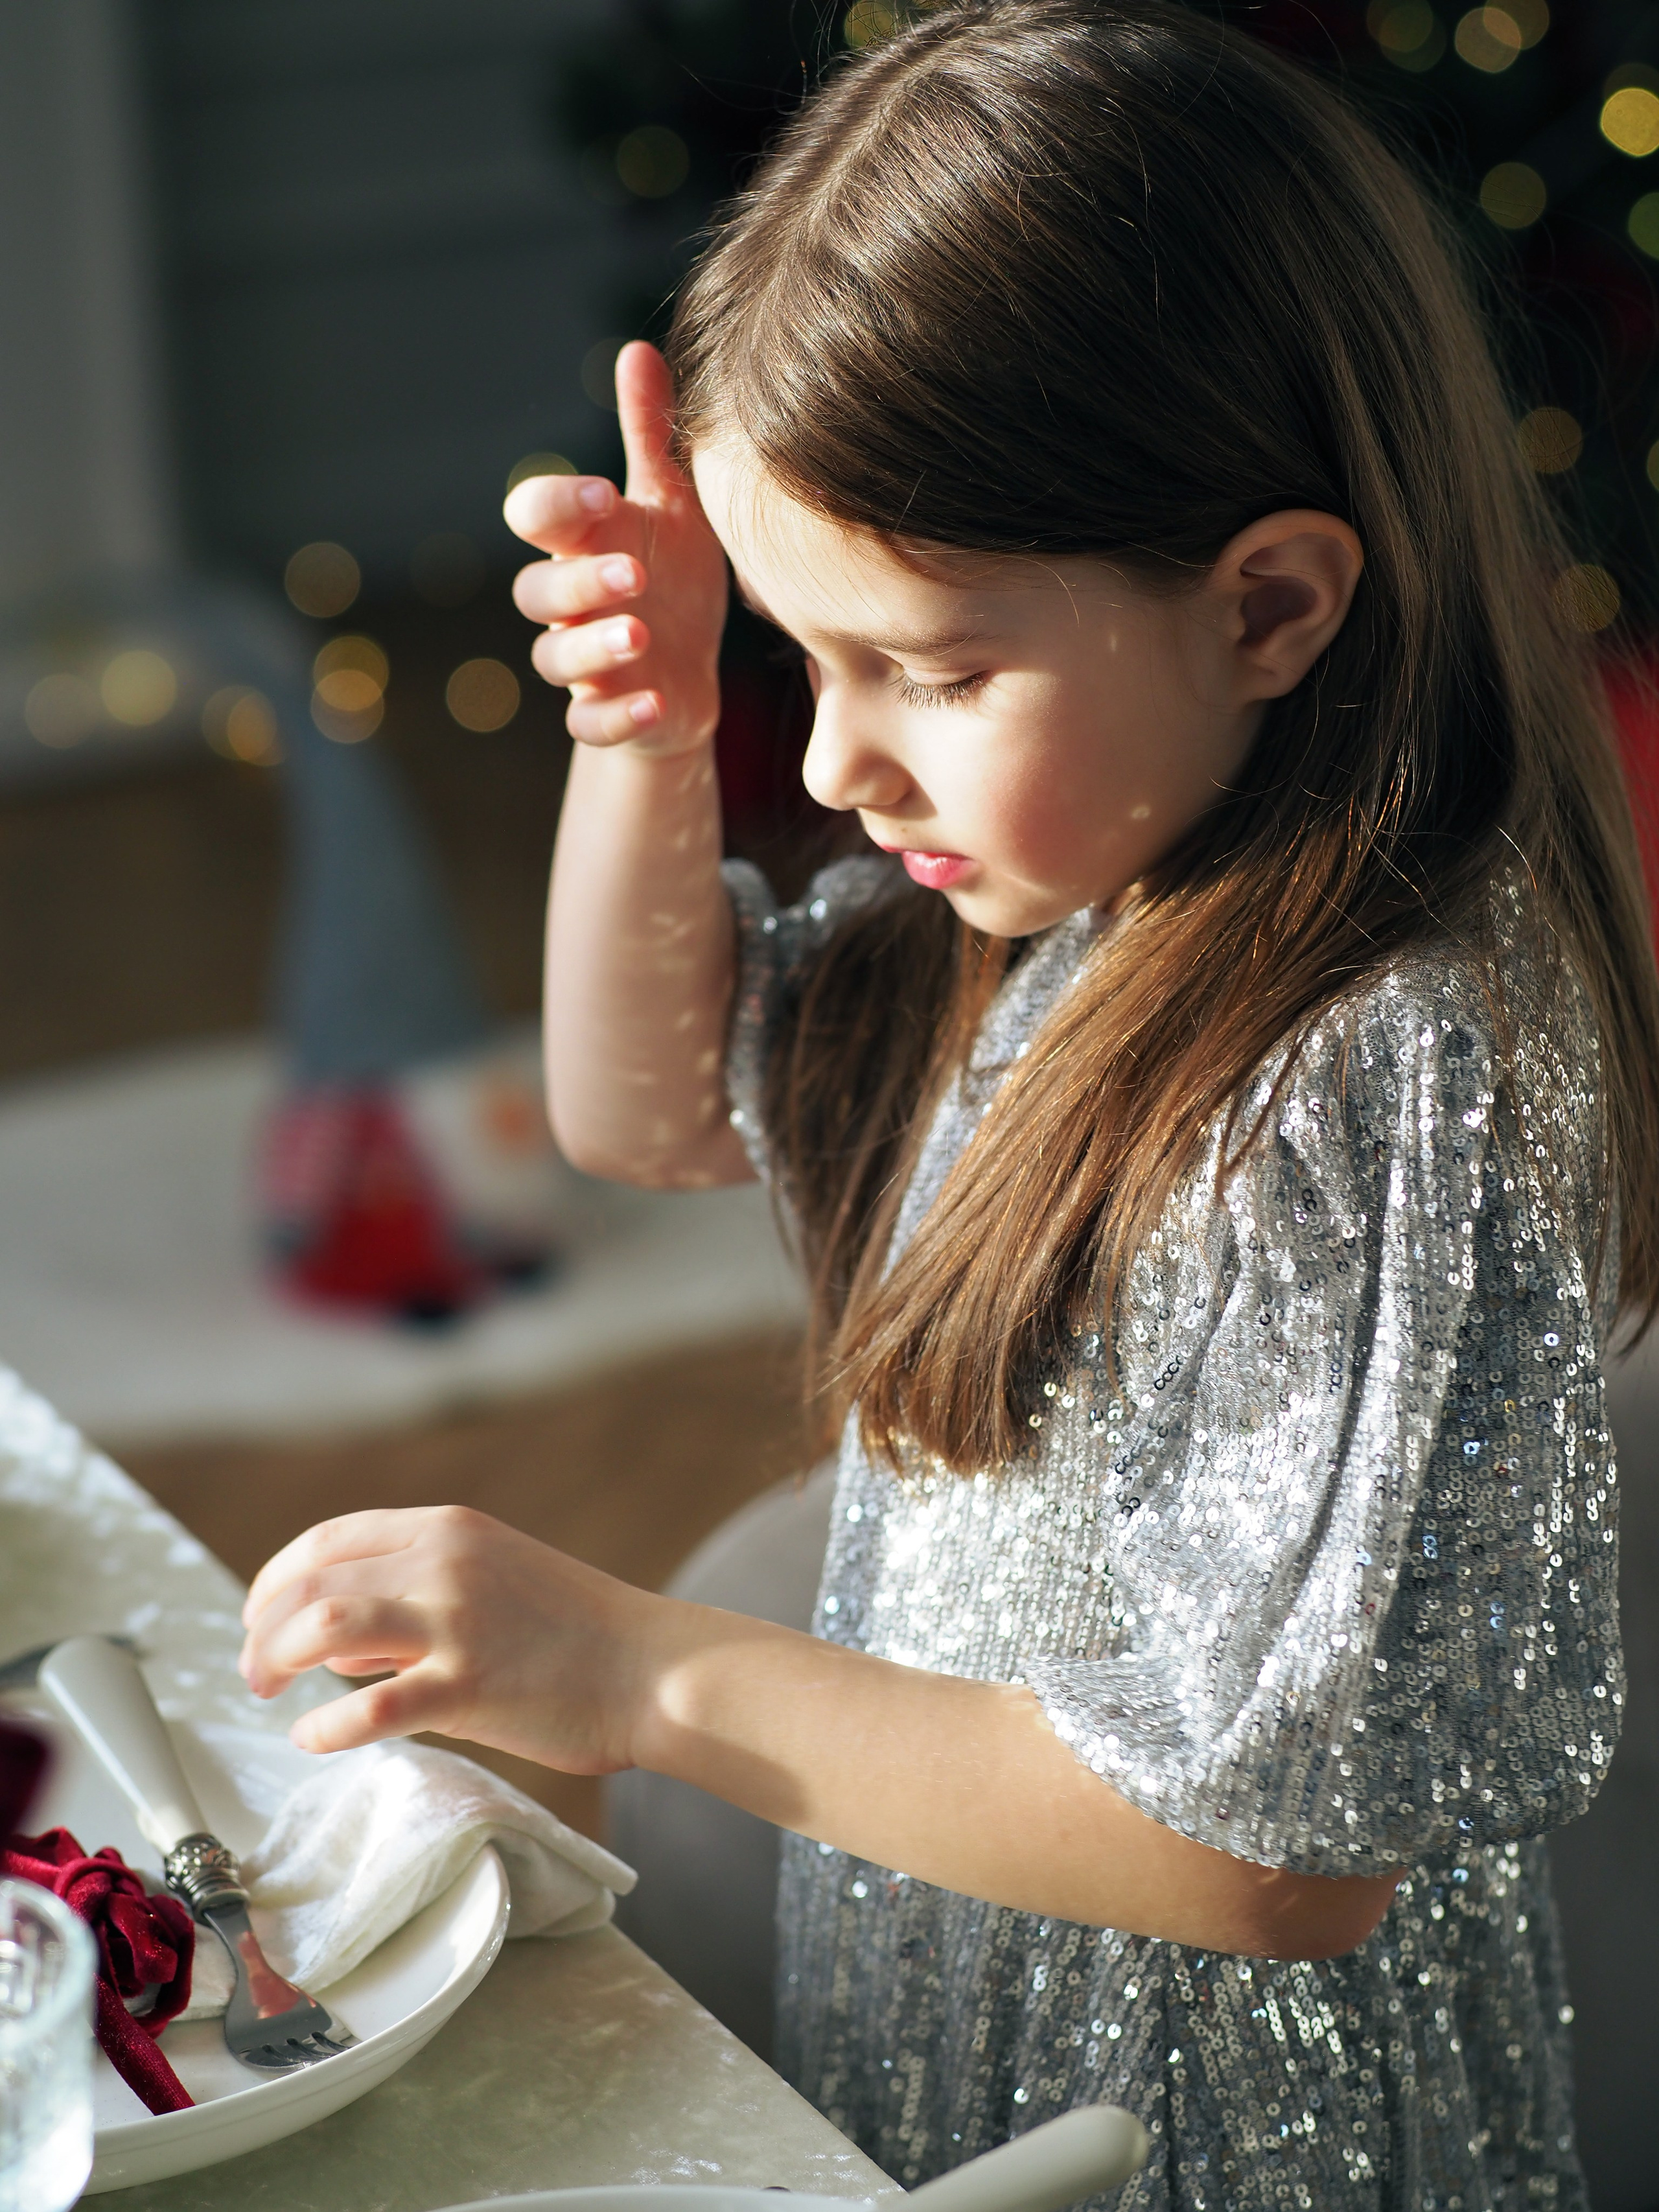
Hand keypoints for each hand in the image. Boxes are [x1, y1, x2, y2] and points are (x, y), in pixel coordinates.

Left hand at [237, 1505, 660, 1764]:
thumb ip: (416, 1594)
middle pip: (312, 1584)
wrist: (651, 1667)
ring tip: (267, 1695)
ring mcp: (457, 1622)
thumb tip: (340, 1646)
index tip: (256, 1619)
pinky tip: (315, 1738)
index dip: (276, 1580)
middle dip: (262, 1631)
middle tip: (250, 1672)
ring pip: (327, 1626)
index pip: (328, 1540)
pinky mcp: (471, 1687)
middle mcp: (444, 1563)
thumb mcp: (495, 1576)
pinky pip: (371, 1707)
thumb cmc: (577, 1631)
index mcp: (449, 1528)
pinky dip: (326, 1726)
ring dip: (277, 1662)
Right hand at [506, 341, 727, 756]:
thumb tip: (638, 350)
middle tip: (633, 575)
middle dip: (578, 581)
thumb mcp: (672, 505)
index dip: (556, 504)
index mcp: (582, 544)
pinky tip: (656, 703)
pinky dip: (618, 717)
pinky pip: (590, 725)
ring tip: (641, 636)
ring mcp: (583, 665)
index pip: (535, 515)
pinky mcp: (606, 716)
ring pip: (554, 658)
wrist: (691, 673)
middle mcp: (570, 604)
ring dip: (592, 648)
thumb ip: (651, 436)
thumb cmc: (673, 578)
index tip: (602, 493)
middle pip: (537, 591)